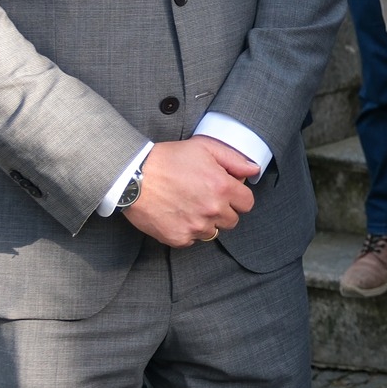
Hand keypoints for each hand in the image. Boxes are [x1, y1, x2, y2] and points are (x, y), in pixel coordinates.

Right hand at [120, 135, 258, 246]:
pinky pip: (192, 240)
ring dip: (206, 222)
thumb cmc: (168, 159)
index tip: (226, 192)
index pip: (247, 203)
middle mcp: (212, 210)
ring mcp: (195, 227)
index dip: (238, 197)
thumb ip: (234, 160)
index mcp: (222, 187)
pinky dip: (187, 230)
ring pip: (213, 231)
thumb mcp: (204, 148)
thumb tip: (254, 170)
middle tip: (204, 197)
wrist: (132, 176)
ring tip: (188, 205)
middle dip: (223, 210)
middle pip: (232, 220)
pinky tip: (176, 214)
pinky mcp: (178, 238)